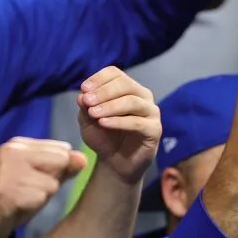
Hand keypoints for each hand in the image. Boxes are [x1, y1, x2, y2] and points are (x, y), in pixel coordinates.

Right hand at [0, 137, 87, 237]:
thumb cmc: (12, 197)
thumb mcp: (37, 177)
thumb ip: (62, 168)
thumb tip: (83, 158)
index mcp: (19, 144)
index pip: (61, 148)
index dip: (58, 168)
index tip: (36, 177)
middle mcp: (14, 151)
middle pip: (61, 160)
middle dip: (53, 180)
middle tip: (31, 189)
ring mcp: (11, 170)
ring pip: (52, 182)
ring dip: (43, 195)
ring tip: (24, 198)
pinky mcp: (10, 190)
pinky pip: (42, 197)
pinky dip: (35, 205)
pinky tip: (20, 205)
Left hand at [76, 67, 159, 184]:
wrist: (114, 163)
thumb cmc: (103, 138)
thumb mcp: (88, 121)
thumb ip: (85, 107)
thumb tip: (82, 95)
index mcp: (127, 88)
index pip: (114, 73)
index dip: (98, 78)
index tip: (84, 89)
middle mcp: (142, 96)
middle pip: (125, 84)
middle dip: (103, 91)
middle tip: (87, 101)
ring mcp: (150, 112)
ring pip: (132, 101)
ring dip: (110, 105)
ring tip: (94, 113)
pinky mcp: (154, 130)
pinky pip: (137, 122)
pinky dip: (119, 121)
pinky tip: (103, 123)